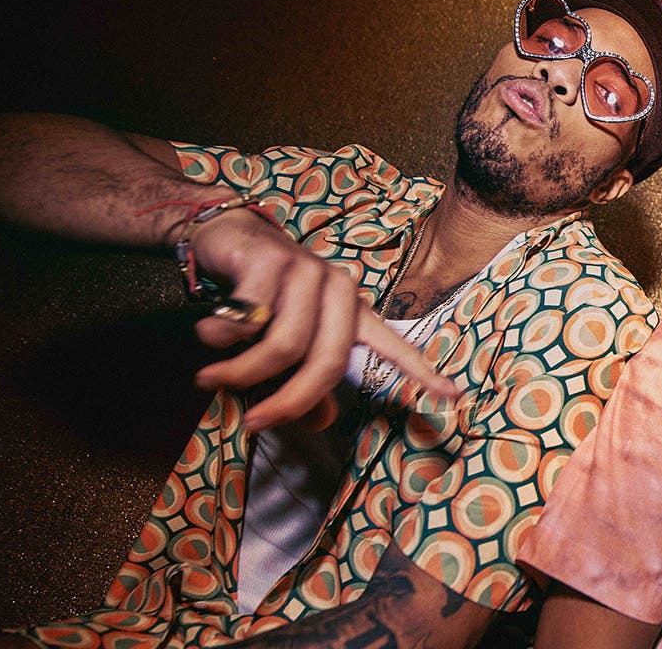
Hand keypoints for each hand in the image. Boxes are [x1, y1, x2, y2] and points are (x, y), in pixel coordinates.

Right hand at [187, 209, 457, 430]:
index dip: (421, 372)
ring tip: (212, 378)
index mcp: (354, 312)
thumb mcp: (288, 343)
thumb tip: (321, 423)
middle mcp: (340, 289)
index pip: (393, 346)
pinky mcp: (271, 260)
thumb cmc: (262, 299)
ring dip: (242, 372)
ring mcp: (308, 271)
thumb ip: (305, 380)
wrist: (228, 238)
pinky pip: (248, 320)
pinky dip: (220, 338)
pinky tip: (210, 332)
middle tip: (255, 421)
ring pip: (283, 346)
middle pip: (326, 363)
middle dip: (288, 401)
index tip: (452, 395)